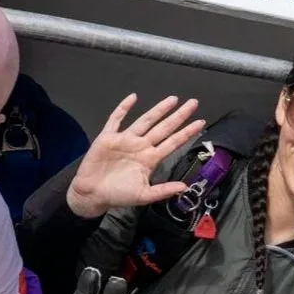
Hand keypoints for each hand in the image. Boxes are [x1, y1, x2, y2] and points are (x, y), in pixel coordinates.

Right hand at [66, 94, 205, 218]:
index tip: (201, 123)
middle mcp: (141, 146)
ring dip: (158, 110)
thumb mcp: (144, 195)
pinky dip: (123, 108)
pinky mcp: (108, 137)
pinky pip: (116, 119)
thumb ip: (163, 190)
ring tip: (173, 99)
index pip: (173, 142)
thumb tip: (184, 187)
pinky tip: (133, 97)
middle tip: (193, 103)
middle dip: (178, 116)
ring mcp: (125, 140)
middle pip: (163, 127)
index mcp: (150, 159)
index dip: (186, 132)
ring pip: (145, 120)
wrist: (92, 194)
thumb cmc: (118, 195)